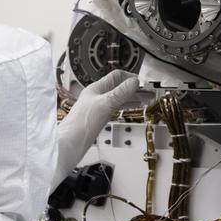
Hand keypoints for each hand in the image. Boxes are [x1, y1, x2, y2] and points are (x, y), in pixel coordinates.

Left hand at [53, 70, 139, 187]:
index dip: (130, 77)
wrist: (70, 144)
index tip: (144, 83)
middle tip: (150, 93)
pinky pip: (116, 108)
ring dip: (132, 97)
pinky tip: (133, 108)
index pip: (116, 76)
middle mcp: (97, 96)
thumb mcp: (105, 104)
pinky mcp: (99, 118)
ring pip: (119, 98)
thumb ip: (120, 93)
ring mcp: (98, 107)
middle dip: (134, 88)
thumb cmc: (83, 123)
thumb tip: (135, 81)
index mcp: (96, 88)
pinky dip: (126, 106)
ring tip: (146, 100)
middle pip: (119, 87)